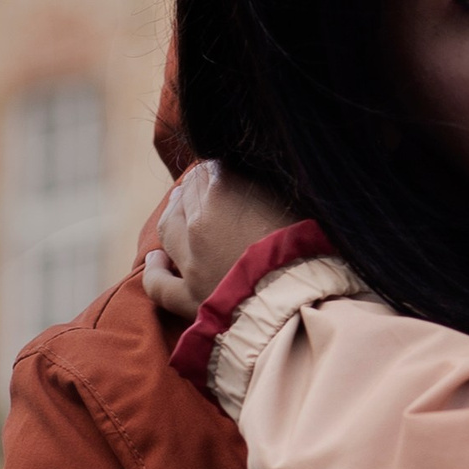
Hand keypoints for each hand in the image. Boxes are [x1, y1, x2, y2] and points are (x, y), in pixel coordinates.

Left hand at [140, 160, 292, 321]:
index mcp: (225, 188)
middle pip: (188, 195)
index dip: (218, 170)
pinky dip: (155, 270)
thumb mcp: (296, 200)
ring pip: (168, 228)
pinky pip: (160, 284)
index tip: (226, 174)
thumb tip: (251, 176)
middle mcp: (200, 221)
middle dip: (195, 190)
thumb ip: (266, 184)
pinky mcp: (190, 299)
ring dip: (172, 215)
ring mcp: (191, 261)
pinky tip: (155, 259)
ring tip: (178, 210)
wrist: (307, 300)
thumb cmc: (313, 247)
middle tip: (204, 190)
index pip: (210, 168)